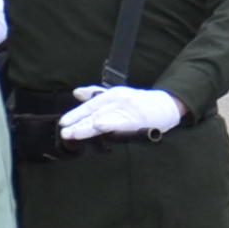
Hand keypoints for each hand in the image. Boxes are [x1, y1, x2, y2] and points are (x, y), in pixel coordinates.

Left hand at [55, 83, 183, 141]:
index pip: (90, 106)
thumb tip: (76, 93)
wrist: (165, 106)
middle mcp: (117, 101)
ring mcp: (127, 110)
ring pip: (104, 120)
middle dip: (78, 124)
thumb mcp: (117, 95)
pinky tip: (99, 126)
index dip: (76, 114)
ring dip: (88, 128)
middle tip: (65, 132)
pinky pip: (121, 124)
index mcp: (112, 95)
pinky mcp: (137, 119)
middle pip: (94, 114)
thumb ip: (95, 94)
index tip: (63, 122)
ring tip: (74, 134)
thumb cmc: (139, 102)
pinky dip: (110, 124)